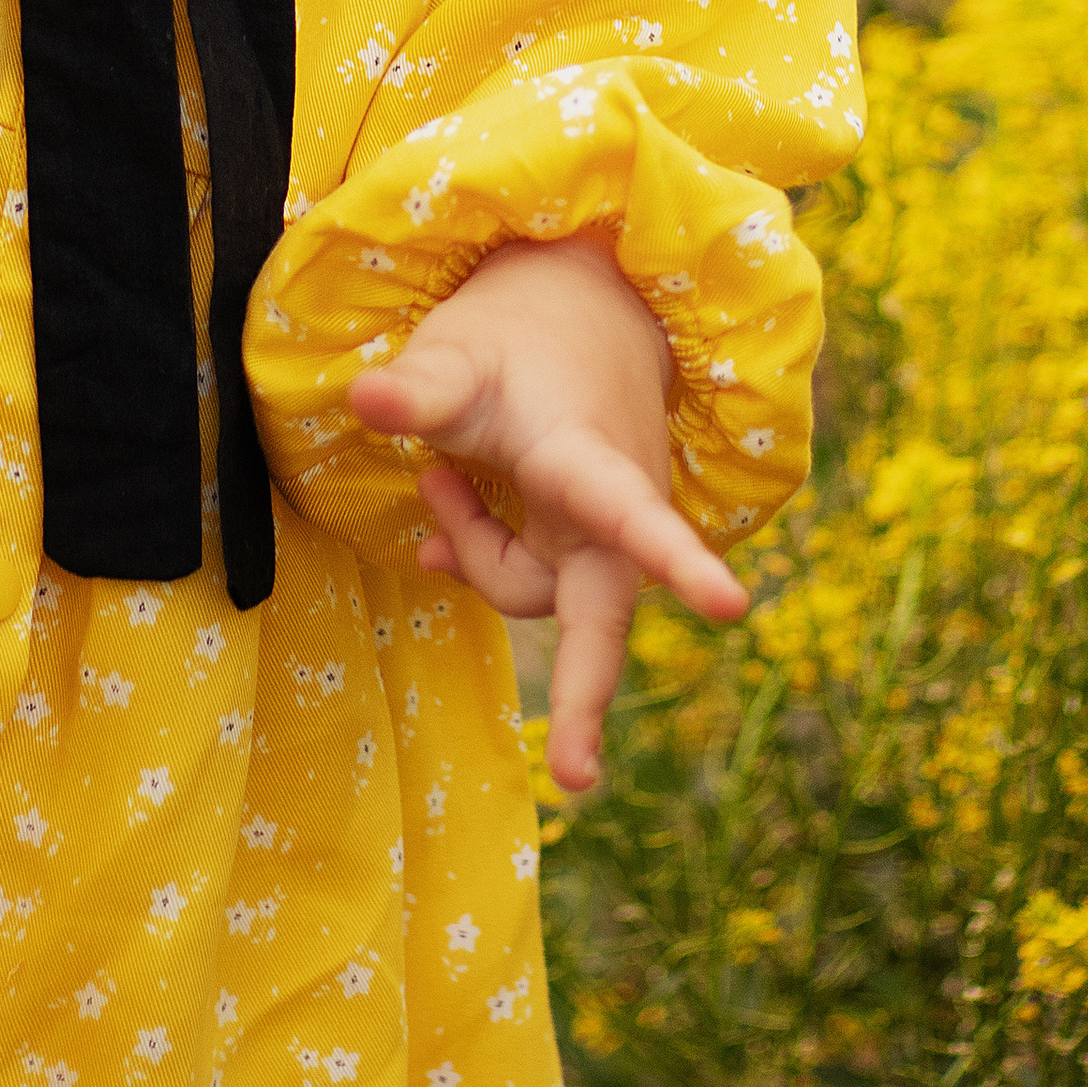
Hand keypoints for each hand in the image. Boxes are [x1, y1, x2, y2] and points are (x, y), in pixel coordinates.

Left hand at [350, 230, 746, 792]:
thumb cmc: (519, 335)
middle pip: (601, 614)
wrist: (582, 311)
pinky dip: (483, 561)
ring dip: (475, 552)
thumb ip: (417, 389)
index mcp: (590, 461)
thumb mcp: (459, 353)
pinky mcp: (584, 545)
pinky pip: (529, 582)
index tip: (728, 604)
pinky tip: (441, 540)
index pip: (631, 515)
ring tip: (434, 478)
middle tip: (573, 775)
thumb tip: (359, 401)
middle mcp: (610, 509)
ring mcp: (600, 535)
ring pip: (534, 591)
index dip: (677, 560)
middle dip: (584, 694)